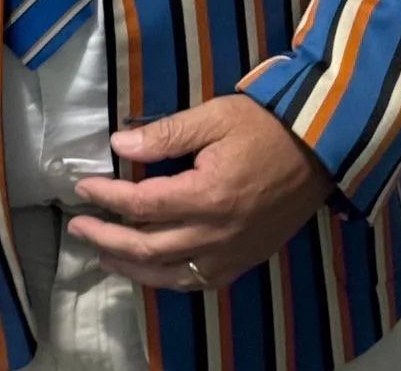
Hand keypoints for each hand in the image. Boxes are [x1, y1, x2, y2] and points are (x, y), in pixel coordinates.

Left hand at [67, 94, 334, 290]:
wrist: (321, 149)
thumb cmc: (265, 126)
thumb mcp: (214, 117)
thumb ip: (166, 135)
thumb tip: (120, 144)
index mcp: (206, 196)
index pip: (140, 204)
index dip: (106, 197)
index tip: (83, 186)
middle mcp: (215, 234)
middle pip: (147, 247)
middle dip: (106, 238)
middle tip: (78, 227)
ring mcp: (231, 254)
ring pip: (169, 274)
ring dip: (131, 266)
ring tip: (103, 253)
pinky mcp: (244, 261)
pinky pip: (198, 282)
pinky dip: (168, 279)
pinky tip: (151, 270)